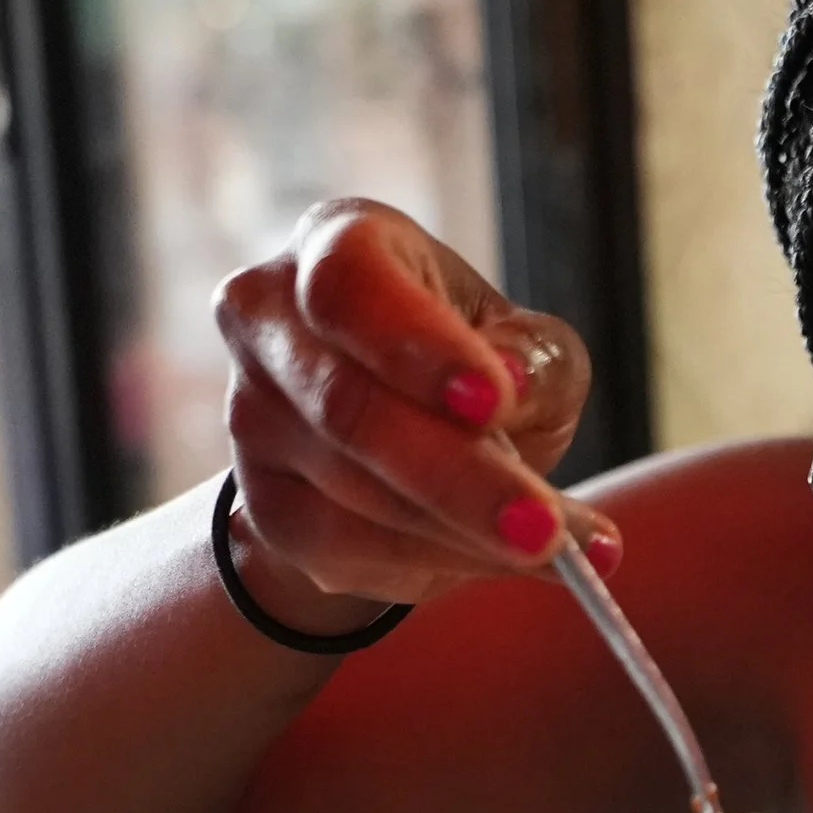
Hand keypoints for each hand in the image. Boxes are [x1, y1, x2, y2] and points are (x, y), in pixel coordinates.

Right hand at [212, 197, 619, 611]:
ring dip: (464, 536)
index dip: (415, 346)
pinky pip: (343, 551)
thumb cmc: (481, 368)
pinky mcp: (264, 502)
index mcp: (341, 246)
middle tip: (544, 530)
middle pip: (348, 407)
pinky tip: (493, 560)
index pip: (351, 286)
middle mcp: (271, 318)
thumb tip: (512, 384)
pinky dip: (431, 566)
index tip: (493, 401)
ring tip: (560, 552)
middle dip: (457, 478)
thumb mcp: (531, 348)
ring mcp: (252, 414)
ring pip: (353, 494)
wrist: (411, 442)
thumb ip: (533, 360)